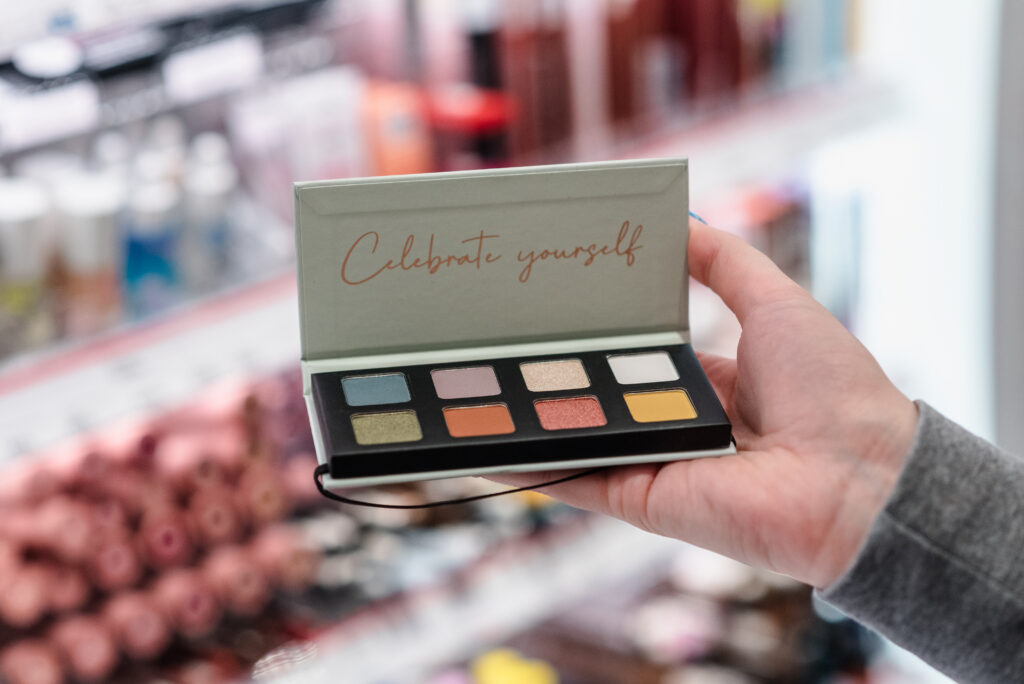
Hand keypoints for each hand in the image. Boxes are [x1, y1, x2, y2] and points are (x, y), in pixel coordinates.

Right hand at [493, 219, 917, 587]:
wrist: (856, 479)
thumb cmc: (830, 387)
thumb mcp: (776, 302)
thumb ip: (726, 263)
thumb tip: (683, 221)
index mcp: (720, 386)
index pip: (648, 356)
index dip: (610, 329)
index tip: (562, 300)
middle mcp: (684, 427)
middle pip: (607, 395)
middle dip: (560, 369)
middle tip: (502, 332)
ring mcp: (659, 464)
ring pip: (582, 435)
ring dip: (531, 415)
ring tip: (477, 380)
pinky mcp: (641, 500)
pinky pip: (576, 478)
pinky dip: (528, 465)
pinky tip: (483, 443)